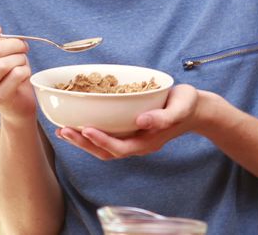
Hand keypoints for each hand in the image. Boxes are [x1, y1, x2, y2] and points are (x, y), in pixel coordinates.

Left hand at [54, 84, 201, 159]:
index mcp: (148, 141)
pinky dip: (89, 132)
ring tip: (62, 131)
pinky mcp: (128, 130)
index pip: (120, 148)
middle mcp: (137, 143)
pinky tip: (76, 123)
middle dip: (83, 144)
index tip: (85, 129)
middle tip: (63, 131)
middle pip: (106, 151)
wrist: (195, 109)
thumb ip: (164, 117)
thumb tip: (141, 121)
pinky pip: (106, 136)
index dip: (101, 141)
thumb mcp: (180, 108)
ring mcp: (132, 138)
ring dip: (81, 141)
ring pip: (103, 147)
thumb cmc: (188, 105)